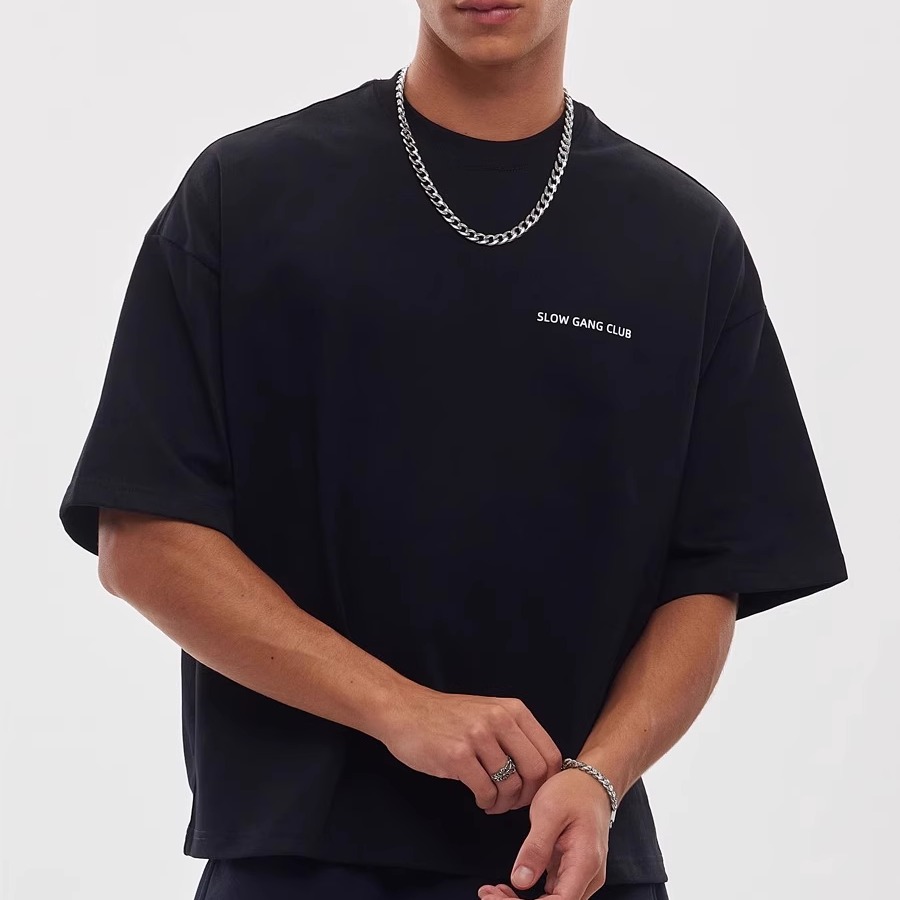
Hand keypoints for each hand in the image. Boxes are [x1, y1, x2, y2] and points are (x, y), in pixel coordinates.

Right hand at [377, 685, 561, 814]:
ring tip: (493, 803)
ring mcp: (478, 736)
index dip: (547, 782)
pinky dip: (487, 803)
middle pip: (536, 772)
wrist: (405, 710)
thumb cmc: (448, 717)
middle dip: (528, 797)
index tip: (535, 792)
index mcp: (513, 710)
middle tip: (513, 803)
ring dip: (504, 804)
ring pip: (511, 786)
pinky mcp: (457, 756)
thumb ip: (515, 734)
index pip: (551, 754)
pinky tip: (479, 799)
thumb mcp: (490, 712)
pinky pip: (486, 792)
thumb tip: (542, 771)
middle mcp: (499, 719)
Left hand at [477, 768, 611, 899]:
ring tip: (492, 890)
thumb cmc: (573, 791)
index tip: (496, 897)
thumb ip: (535, 848)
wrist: (591, 782)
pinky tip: (507, 887)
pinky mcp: (571, 873)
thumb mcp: (549, 812)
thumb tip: (520, 881)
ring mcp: (581, 876)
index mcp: (585, 863)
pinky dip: (528, 894)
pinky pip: (551, 894)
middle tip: (487, 893)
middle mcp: (588, 876)